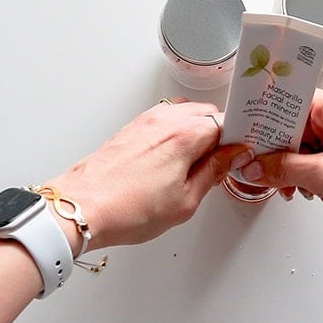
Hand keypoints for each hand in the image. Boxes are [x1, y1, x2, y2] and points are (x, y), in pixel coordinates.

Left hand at [46, 99, 250, 248]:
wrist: (81, 206)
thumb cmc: (127, 208)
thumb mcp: (185, 201)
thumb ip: (214, 172)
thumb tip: (232, 156)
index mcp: (186, 134)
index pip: (227, 124)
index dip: (238, 141)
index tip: (241, 157)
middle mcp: (167, 120)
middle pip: (208, 114)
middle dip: (219, 135)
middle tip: (221, 163)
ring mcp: (147, 121)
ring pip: (187, 114)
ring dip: (197, 132)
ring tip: (196, 163)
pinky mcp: (132, 128)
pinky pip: (166, 120)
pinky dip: (177, 133)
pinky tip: (174, 160)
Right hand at [239, 90, 322, 234]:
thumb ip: (282, 169)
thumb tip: (255, 166)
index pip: (291, 101)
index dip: (266, 118)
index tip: (247, 133)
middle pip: (295, 125)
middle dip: (278, 150)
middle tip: (262, 166)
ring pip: (305, 144)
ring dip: (292, 166)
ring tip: (292, 186)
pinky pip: (318, 158)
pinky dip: (307, 173)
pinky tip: (306, 189)